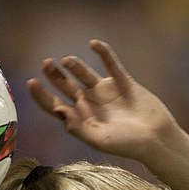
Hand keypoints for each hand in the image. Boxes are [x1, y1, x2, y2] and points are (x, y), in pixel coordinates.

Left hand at [27, 40, 180, 162]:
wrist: (157, 138)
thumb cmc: (128, 145)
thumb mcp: (100, 139)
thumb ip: (78, 127)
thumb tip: (58, 111)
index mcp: (80, 119)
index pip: (53, 105)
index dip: (40, 95)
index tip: (31, 82)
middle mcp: (90, 103)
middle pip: (65, 85)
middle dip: (53, 75)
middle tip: (45, 64)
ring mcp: (105, 91)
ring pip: (84, 73)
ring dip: (74, 65)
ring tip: (66, 60)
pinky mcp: (122, 81)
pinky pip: (110, 63)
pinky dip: (103, 52)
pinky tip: (94, 44)